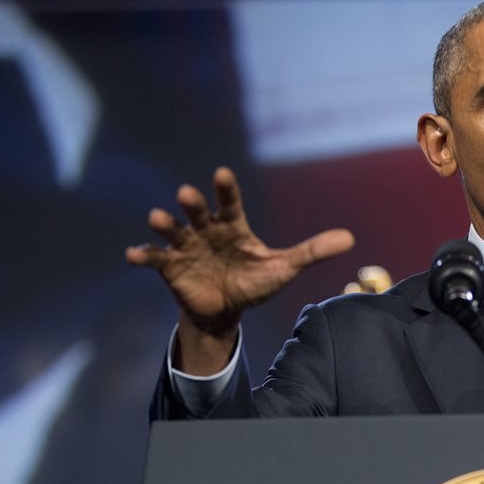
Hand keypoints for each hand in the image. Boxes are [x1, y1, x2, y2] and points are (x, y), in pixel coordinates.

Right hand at [126, 166, 353, 332]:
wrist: (226, 310)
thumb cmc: (254, 282)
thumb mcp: (284, 268)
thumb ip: (312, 251)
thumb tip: (350, 239)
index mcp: (233, 226)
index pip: (230, 202)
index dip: (225, 189)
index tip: (221, 173)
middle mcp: (206, 231)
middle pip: (198, 212)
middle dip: (193, 203)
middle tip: (187, 194)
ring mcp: (186, 247)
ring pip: (172, 231)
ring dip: (164, 224)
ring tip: (157, 218)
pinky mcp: (170, 267)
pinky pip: (154, 259)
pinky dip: (143, 255)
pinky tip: (133, 254)